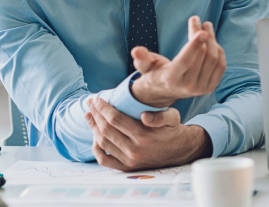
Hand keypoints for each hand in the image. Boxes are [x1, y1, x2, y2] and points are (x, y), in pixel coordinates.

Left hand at [85, 97, 211, 170]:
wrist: (179, 150)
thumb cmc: (173, 129)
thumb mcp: (173, 117)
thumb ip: (160, 116)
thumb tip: (144, 116)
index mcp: (144, 135)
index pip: (115, 119)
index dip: (103, 108)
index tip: (97, 99)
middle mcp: (134, 149)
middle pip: (106, 130)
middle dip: (95, 114)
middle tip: (90, 103)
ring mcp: (129, 160)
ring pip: (103, 143)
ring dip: (93, 128)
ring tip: (89, 116)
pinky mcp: (127, 167)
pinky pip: (104, 160)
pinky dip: (96, 148)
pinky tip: (94, 136)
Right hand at [130, 16, 226, 107]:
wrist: (165, 91)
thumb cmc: (155, 72)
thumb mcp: (145, 66)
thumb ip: (142, 58)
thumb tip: (136, 51)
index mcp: (172, 79)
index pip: (185, 61)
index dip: (194, 45)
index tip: (202, 31)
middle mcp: (188, 86)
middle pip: (202, 54)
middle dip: (202, 34)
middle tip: (197, 20)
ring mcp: (201, 88)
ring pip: (214, 57)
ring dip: (212, 38)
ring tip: (205, 26)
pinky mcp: (211, 87)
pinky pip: (220, 65)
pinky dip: (218, 50)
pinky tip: (211, 40)